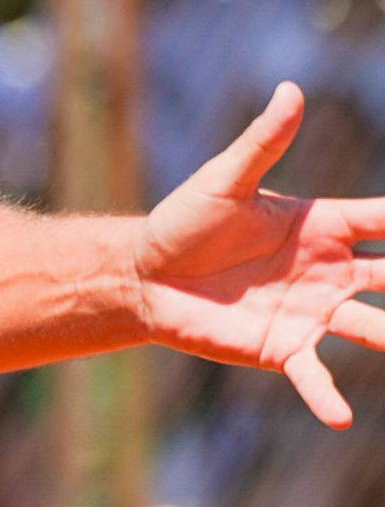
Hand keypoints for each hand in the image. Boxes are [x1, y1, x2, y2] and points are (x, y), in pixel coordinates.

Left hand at [137, 82, 384, 427]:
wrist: (144, 273)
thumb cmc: (184, 220)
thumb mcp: (223, 179)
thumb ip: (262, 140)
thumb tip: (291, 88)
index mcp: (325, 226)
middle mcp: (332, 272)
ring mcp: (313, 312)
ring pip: (376, 329)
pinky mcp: (283, 347)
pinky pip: (315, 374)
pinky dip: (328, 396)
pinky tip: (340, 417)